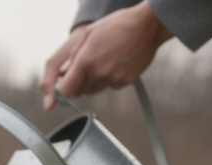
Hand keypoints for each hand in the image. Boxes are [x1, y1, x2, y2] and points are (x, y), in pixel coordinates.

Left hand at [39, 3, 173, 109]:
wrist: (147, 26)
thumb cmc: (118, 25)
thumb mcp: (89, 33)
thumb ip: (74, 55)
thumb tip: (63, 72)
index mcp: (86, 61)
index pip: (67, 90)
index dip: (64, 88)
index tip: (66, 84)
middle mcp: (98, 73)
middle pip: (81, 91)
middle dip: (80, 83)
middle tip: (88, 67)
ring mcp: (113, 79)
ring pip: (95, 89)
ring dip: (95, 81)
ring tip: (104, 62)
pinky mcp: (125, 81)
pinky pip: (111, 86)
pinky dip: (111, 79)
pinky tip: (116, 64)